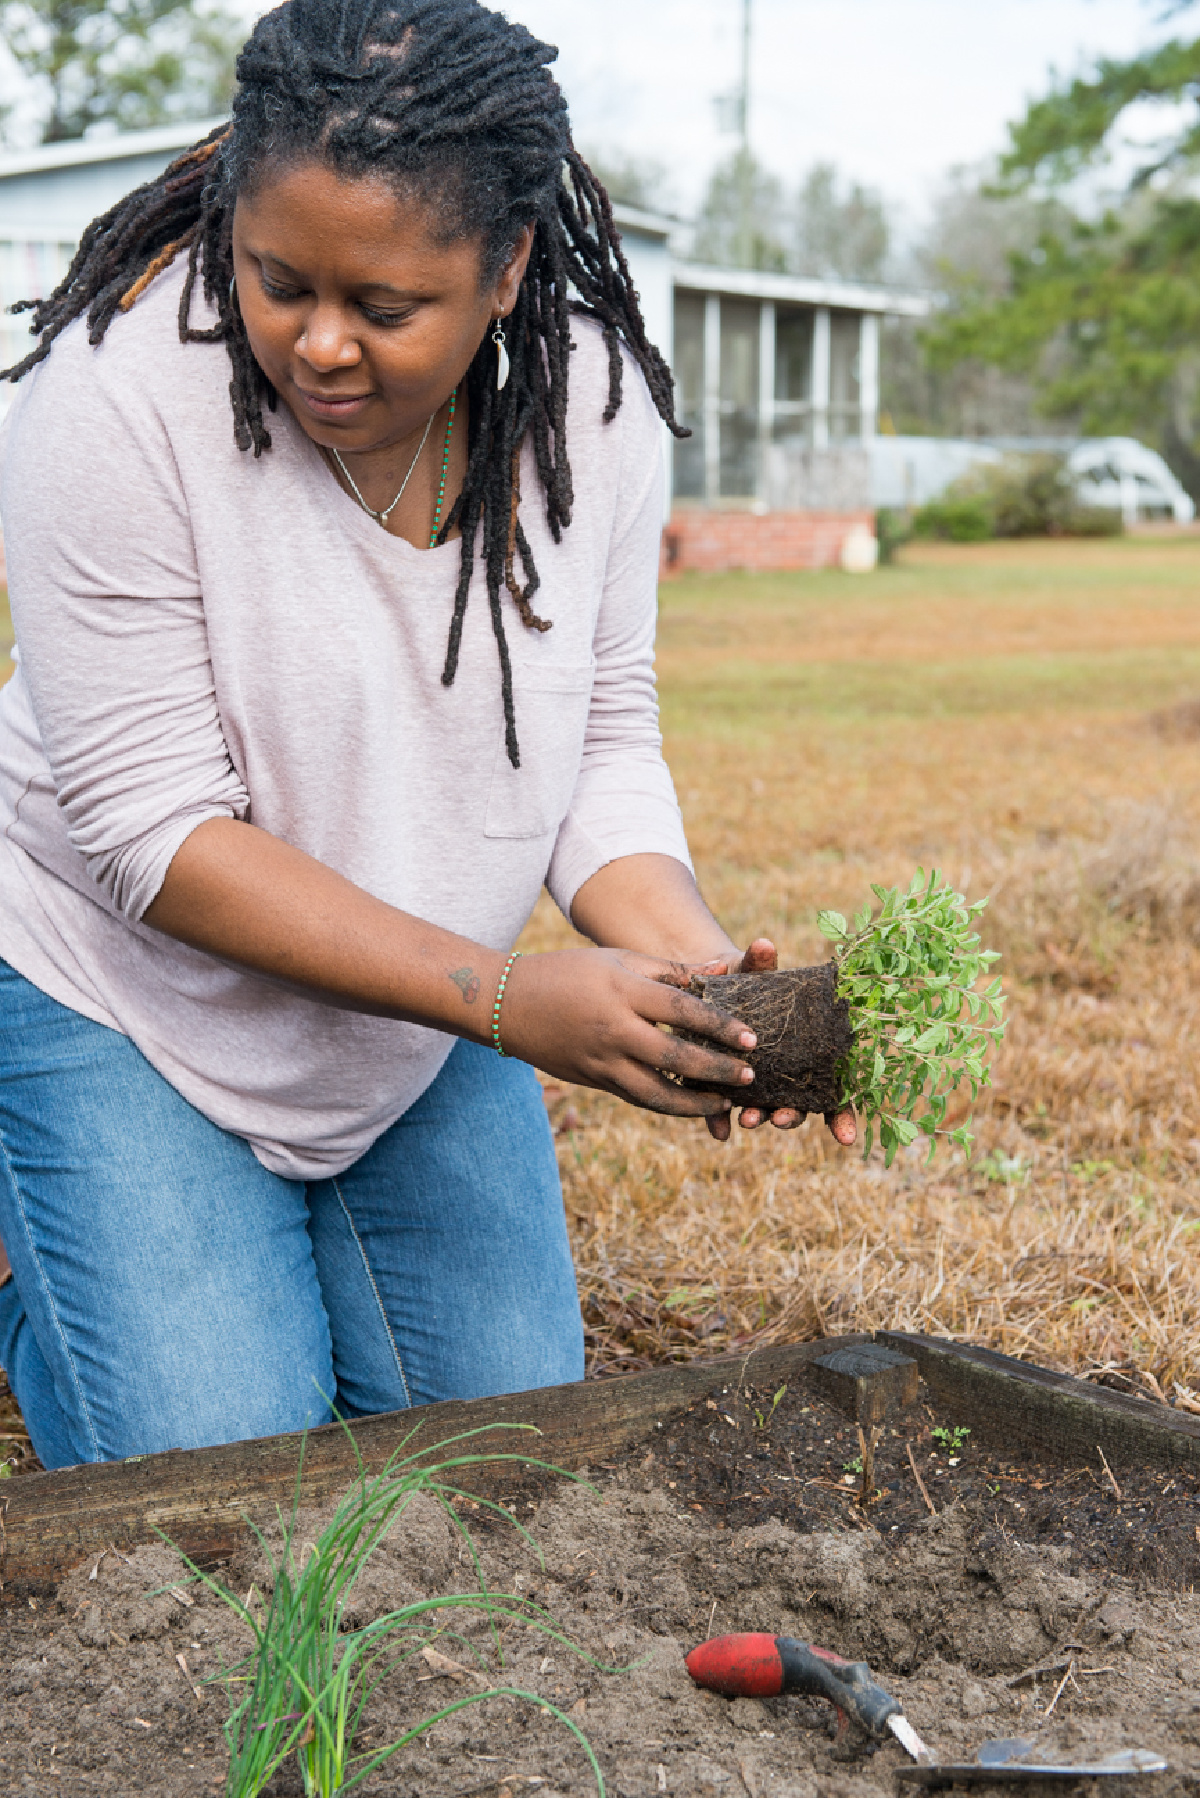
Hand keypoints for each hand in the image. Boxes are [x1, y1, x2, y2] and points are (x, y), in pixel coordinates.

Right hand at [497, 945, 761, 1121]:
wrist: (508, 1003)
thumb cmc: (569, 972)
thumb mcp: (618, 959)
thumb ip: (670, 969)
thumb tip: (720, 970)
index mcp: (623, 991)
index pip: (682, 1010)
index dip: (719, 1026)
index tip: (751, 1038)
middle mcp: (613, 1029)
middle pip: (675, 1056)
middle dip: (716, 1069)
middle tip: (750, 1074)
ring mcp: (601, 1060)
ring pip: (655, 1092)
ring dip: (694, 1103)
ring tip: (724, 1105)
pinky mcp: (593, 1080)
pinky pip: (636, 1098)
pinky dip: (666, 1105)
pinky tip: (690, 1105)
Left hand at [694, 937, 857, 1147]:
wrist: (715, 987)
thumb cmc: (748, 980)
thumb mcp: (754, 972)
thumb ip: (759, 963)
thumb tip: (762, 944)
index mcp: (809, 1054)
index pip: (835, 1093)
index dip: (843, 1116)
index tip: (846, 1137)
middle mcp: (788, 1075)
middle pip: (798, 1105)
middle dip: (791, 1115)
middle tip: (782, 1117)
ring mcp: (758, 1084)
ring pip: (764, 1109)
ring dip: (759, 1117)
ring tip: (749, 1119)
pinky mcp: (725, 1085)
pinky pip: (724, 1109)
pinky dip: (720, 1121)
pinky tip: (719, 1132)